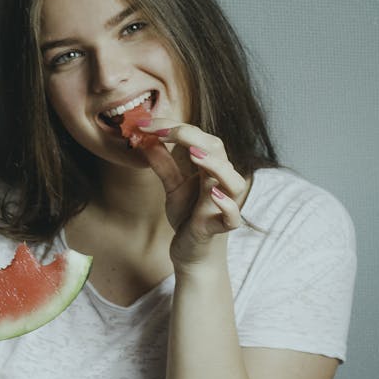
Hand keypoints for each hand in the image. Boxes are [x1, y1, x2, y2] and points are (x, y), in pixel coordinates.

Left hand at [139, 120, 248, 267]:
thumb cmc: (188, 217)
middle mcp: (221, 182)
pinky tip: (213, 195)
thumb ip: (163, 164)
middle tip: (160, 130)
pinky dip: (226, 205)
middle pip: (217, 150)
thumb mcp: (172, 187)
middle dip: (189, 135)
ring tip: (194, 153)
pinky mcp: (220, 228)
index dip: (173, 127)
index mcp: (210, 168)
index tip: (145, 124)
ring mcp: (223, 205)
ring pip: (232, 180)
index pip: (198, 138)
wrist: (192, 254)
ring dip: (215, 165)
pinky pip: (232, 217)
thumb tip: (146, 140)